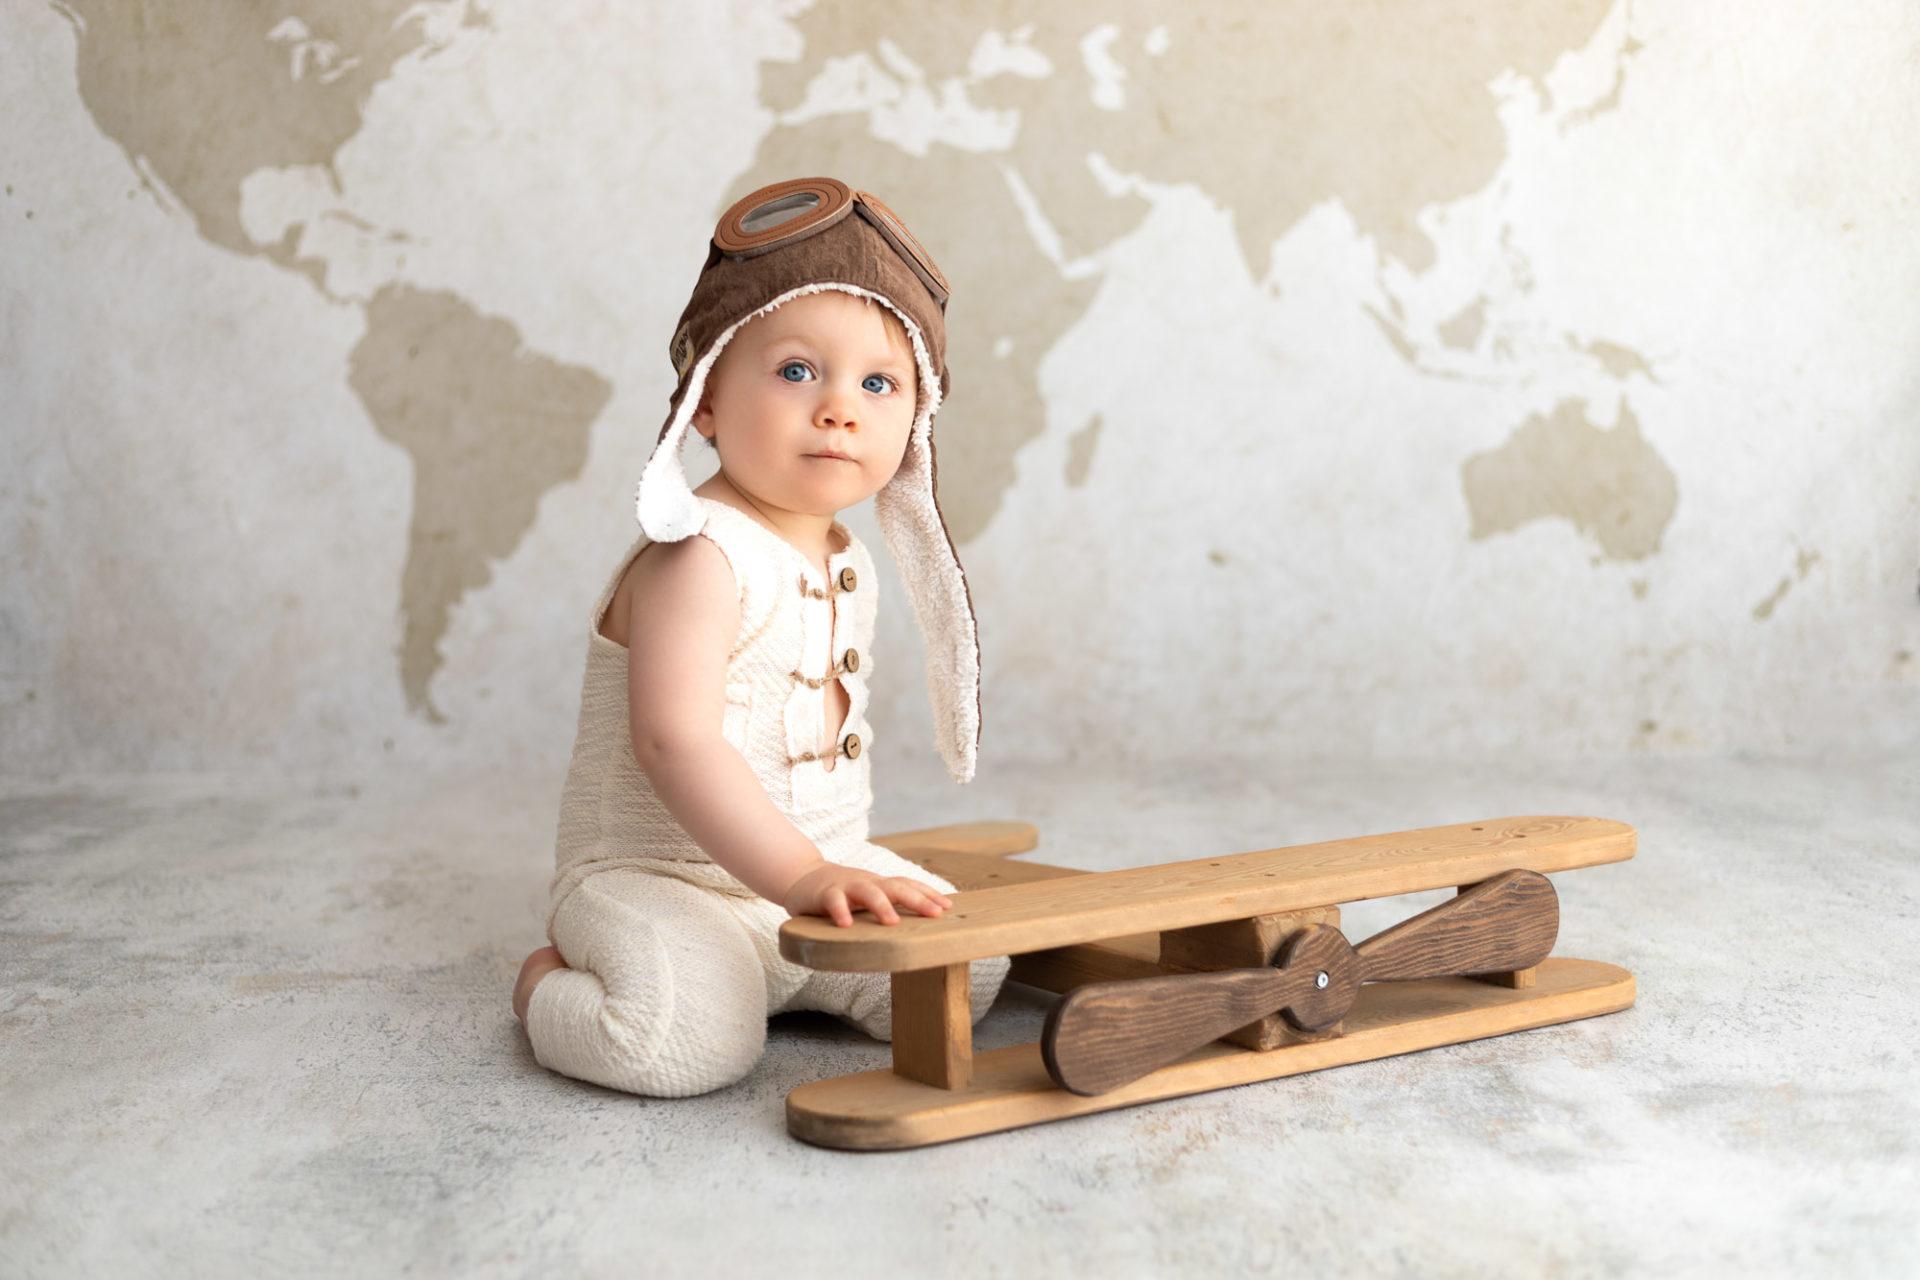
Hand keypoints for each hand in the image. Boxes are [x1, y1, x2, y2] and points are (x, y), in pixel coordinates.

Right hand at [781, 860, 953, 926]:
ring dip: (881, 905)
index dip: (928, 894)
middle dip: (917, 899)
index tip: (949, 907)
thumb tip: (917, 923)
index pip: (908, 885)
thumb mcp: (867, 895)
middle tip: (936, 914)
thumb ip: (886, 904)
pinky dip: (840, 912)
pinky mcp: (824, 894)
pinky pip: (833, 902)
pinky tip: (846, 925)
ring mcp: (846, 886)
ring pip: (867, 892)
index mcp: (879, 884)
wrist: (801, 876)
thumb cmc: (841, 891)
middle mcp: (867, 882)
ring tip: (893, 922)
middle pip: (896, 887)